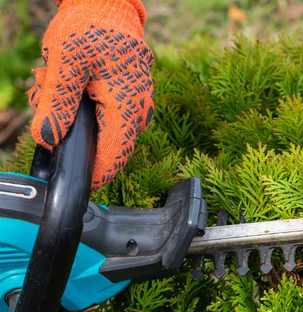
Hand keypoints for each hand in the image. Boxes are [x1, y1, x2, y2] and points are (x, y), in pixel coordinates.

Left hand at [28, 0, 154, 190]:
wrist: (108, 4)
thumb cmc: (91, 25)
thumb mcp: (65, 60)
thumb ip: (56, 102)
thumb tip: (48, 139)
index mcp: (127, 108)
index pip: (114, 157)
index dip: (95, 175)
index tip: (77, 183)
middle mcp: (138, 113)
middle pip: (107, 147)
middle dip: (74, 138)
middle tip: (44, 112)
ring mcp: (136, 108)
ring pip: (105, 133)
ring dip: (75, 121)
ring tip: (47, 87)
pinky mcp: (128, 101)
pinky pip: (106, 119)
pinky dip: (83, 111)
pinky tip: (62, 86)